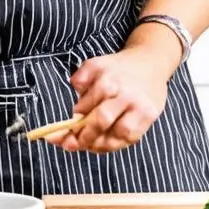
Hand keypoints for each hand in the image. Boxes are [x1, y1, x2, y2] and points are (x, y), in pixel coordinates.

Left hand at [52, 46, 168, 153]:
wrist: (149, 62)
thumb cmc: (117, 68)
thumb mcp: (95, 65)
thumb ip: (81, 77)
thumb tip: (74, 92)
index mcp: (107, 78)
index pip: (86, 106)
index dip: (73, 122)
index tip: (59, 134)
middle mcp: (124, 93)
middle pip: (102, 120)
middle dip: (84, 136)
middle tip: (70, 144)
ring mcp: (138, 106)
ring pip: (119, 133)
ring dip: (100, 144)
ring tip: (87, 146)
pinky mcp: (149, 116)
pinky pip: (132, 137)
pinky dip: (116, 144)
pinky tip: (104, 144)